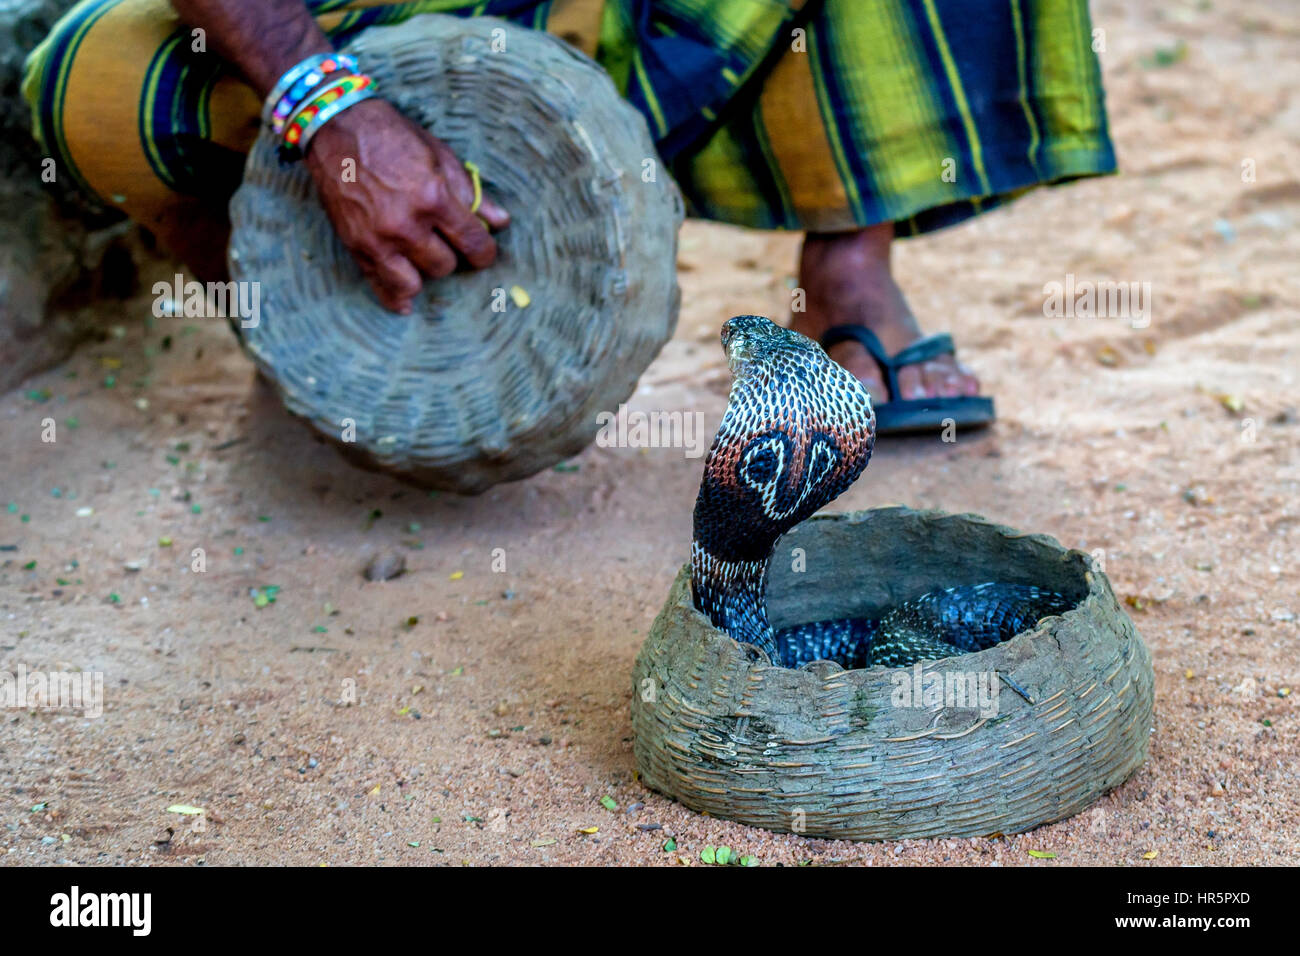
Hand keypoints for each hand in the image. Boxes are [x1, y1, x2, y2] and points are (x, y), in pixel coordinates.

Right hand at [304, 97, 509, 312]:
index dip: (484, 253)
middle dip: (450, 255)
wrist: (337, 129)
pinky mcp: (356, 246)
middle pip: (444, 265)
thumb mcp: (440, 155)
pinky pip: (380, 286)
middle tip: (444, 242)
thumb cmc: (393, 137)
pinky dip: (396, 297)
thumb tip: (501, 222)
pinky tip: (406, 303)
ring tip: (422, 257)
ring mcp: (378, 239)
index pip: (473, 243)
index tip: (482, 252)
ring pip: (415, 283)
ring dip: (423, 272)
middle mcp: (406, 224)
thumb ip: (471, 193)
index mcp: (433, 198)